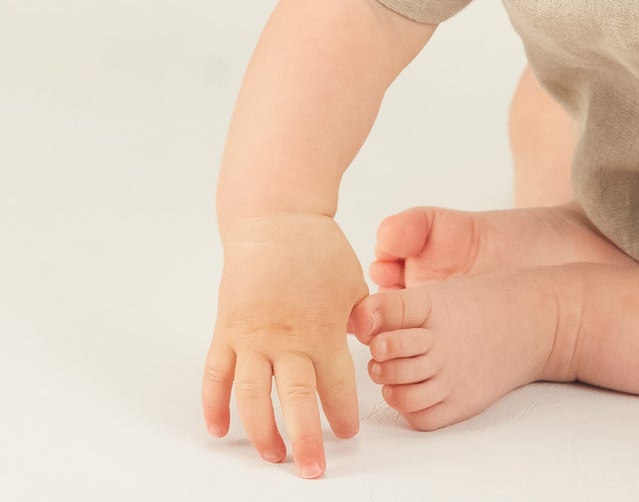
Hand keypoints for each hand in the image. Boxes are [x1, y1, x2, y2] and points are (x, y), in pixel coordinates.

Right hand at [202, 213, 368, 477]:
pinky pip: (214, 374)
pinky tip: (219, 431)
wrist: (277, 221)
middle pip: (293, 399)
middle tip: (312, 470)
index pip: (334, 383)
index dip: (341, 412)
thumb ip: (362, 320)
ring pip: (251, 396)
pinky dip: (213, 405)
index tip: (347, 435)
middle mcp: (284, 338)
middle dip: (304, 439)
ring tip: (272, 457)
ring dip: (260, 431)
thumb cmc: (321, 251)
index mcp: (321, 328)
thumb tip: (372, 346)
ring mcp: (251, 336)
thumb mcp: (353, 283)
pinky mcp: (226, 329)